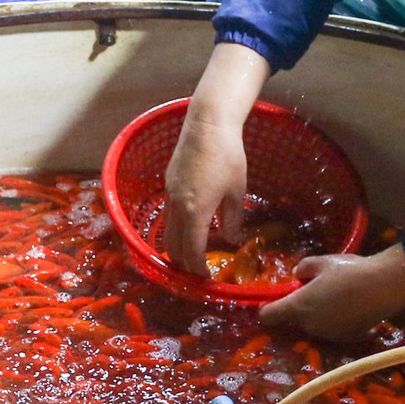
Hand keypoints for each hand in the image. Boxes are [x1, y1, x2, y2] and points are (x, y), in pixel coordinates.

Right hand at [163, 114, 248, 275]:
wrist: (207, 124)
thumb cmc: (228, 157)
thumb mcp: (236, 192)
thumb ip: (233, 220)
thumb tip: (232, 240)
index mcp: (194, 212)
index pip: (191, 252)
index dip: (198, 270)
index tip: (207, 279)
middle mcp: (176, 207)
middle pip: (172, 247)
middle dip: (184, 265)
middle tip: (198, 273)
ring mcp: (169, 196)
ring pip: (167, 232)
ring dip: (178, 248)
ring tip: (192, 255)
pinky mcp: (168, 185)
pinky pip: (168, 217)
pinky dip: (176, 231)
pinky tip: (190, 229)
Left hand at [257, 246, 404, 341]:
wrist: (385, 286)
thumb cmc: (348, 270)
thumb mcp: (320, 262)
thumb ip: (302, 269)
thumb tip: (298, 276)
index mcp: (298, 307)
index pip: (267, 316)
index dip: (266, 308)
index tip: (273, 298)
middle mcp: (310, 326)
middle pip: (293, 320)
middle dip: (296, 307)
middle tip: (311, 289)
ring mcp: (329, 334)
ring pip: (313, 324)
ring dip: (316, 314)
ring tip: (334, 295)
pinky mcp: (347, 337)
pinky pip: (332, 329)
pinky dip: (335, 319)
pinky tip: (349, 305)